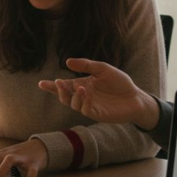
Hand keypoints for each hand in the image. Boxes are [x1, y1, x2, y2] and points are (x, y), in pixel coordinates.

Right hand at [38, 57, 159, 128]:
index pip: (64, 86)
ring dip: (73, 96)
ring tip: (80, 86)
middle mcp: (83, 96)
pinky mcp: (97, 114)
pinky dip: (84, 101)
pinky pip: (85, 109)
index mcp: (82, 85)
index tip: (41, 83)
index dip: (52, 86)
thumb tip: (67, 62)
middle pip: (64, 96)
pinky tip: (87, 92)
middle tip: (58, 83)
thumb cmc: (120, 83)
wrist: (136, 97)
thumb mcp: (103, 69)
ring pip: (73, 104)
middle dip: (59, 91)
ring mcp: (89, 106)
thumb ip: (86, 65)